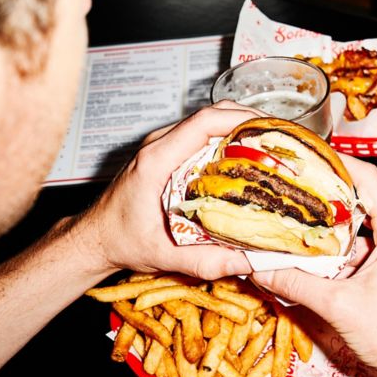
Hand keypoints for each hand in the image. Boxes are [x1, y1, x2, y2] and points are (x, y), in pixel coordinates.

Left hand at [74, 101, 258, 278]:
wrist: (93, 237)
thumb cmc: (121, 242)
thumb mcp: (164, 255)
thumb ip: (206, 261)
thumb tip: (252, 262)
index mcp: (157, 161)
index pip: (204, 122)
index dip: (242, 119)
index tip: (272, 130)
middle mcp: (160, 145)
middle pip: (212, 115)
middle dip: (251, 121)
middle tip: (283, 141)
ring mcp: (163, 146)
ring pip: (209, 122)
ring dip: (242, 129)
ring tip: (274, 149)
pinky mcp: (168, 152)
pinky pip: (202, 135)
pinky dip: (229, 139)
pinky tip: (249, 160)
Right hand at [252, 157, 376, 376]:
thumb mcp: (337, 306)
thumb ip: (295, 282)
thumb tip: (260, 266)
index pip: (368, 177)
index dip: (336, 161)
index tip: (307, 156)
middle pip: (363, 197)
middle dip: (326, 195)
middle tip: (293, 188)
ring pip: (363, 225)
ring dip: (333, 227)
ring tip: (299, 222)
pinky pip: (368, 246)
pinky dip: (343, 248)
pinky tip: (318, 258)